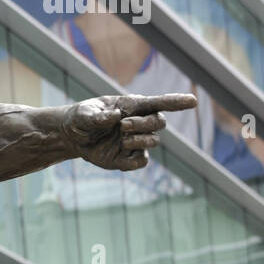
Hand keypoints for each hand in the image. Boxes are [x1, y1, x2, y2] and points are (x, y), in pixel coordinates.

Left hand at [63, 93, 197, 170]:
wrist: (71, 136)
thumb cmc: (81, 118)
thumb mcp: (84, 114)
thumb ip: (97, 116)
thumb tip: (116, 116)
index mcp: (131, 106)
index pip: (159, 103)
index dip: (176, 102)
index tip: (193, 101)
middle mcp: (138, 123)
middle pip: (158, 122)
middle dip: (145, 124)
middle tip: (123, 125)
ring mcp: (134, 141)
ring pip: (153, 142)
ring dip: (141, 140)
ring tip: (122, 138)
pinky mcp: (127, 157)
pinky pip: (141, 162)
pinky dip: (135, 161)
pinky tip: (121, 156)